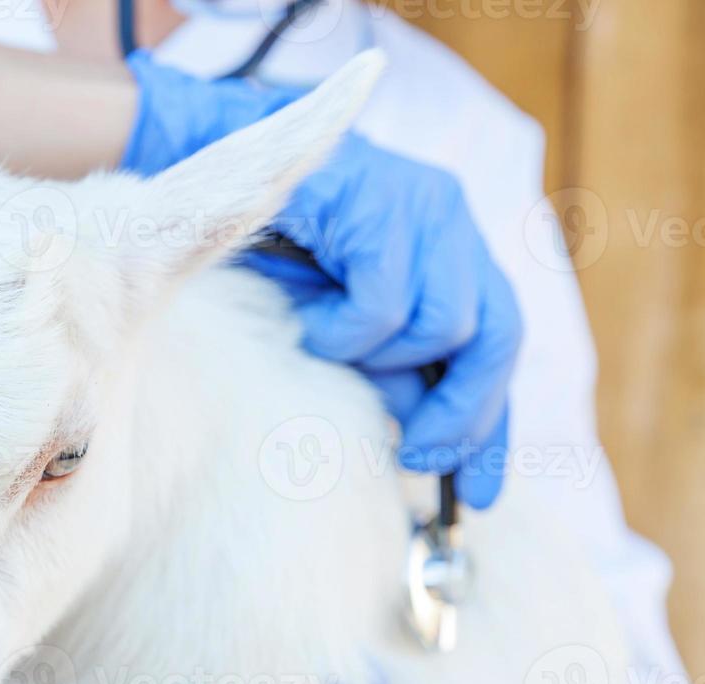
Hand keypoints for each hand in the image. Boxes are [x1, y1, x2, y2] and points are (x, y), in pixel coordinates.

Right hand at [122, 52, 522, 506]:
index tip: (480, 495)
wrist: (204, 167)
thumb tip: (424, 441)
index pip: (499, 345)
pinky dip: (344, 329)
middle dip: (464, 410)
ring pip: (445, 325)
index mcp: (449, 247)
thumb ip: (387, 370)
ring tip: (325, 340)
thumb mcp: (339, 324)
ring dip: (382, 356)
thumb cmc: (267, 247)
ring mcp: (424, 205)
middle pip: (500, 335)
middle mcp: (451, 220)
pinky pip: (387, 304)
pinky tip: (308, 315)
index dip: (493, 424)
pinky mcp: (384, 201)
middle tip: (418, 457)